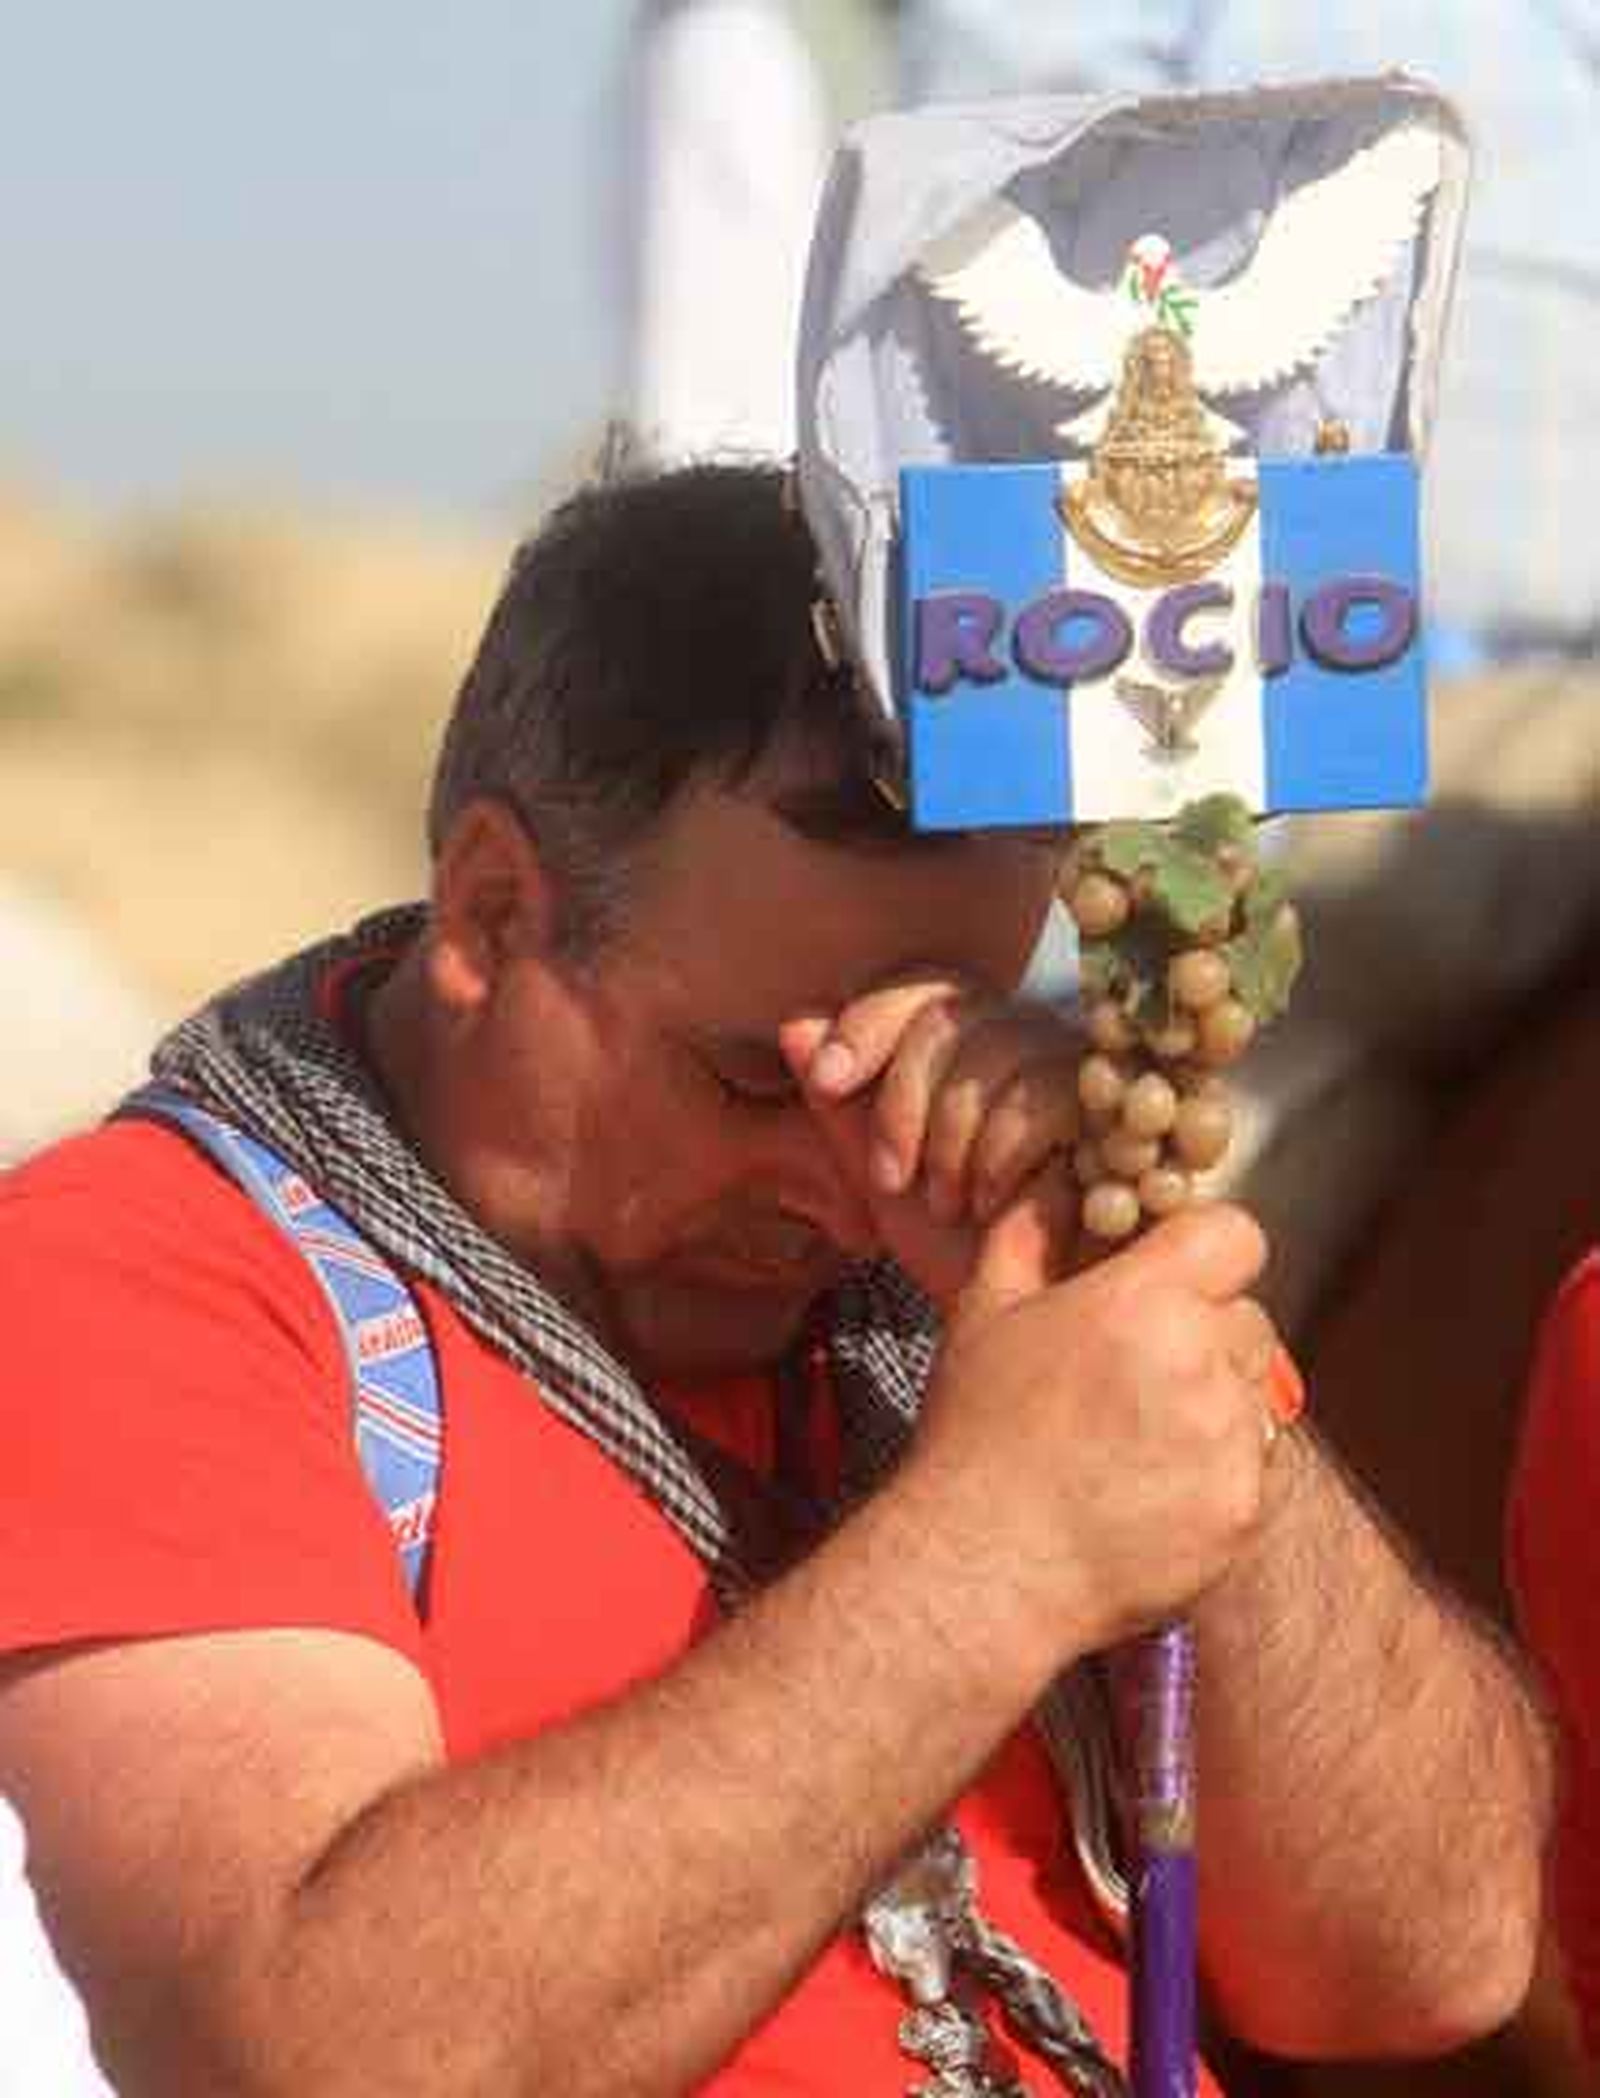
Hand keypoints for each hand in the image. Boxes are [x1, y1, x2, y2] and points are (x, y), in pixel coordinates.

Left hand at [779, 972, 1082, 1303]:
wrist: (1030, 1320)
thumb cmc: (962, 1251)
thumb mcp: (881, 1178)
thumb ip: (840, 1105)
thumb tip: (796, 1024)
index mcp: (975, 1045)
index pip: (922, 985)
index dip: (867, 1020)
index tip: (827, 1081)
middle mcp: (1033, 1041)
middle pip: (949, 1014)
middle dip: (901, 1102)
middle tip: (894, 1179)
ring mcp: (1084, 1069)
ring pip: (995, 1048)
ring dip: (948, 1141)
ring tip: (950, 1204)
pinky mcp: (1122, 1111)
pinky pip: (1042, 1096)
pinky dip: (997, 1158)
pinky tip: (996, 1207)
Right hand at [905, 1200, 1279, 1664]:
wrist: (984, 1566)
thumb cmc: (976, 1436)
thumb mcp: (984, 1313)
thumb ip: (1030, 1233)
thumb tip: (1056, 1180)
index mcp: (1142, 1301)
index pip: (1235, 1236)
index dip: (1206, 1252)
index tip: (1175, 1279)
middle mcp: (1200, 1363)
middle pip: (1247, 1319)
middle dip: (1205, 1335)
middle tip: (1136, 1375)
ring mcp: (1230, 1442)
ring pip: (1258, 1394)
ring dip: (1218, 1404)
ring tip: (1137, 1440)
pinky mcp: (1243, 1511)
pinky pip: (1256, 1468)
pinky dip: (1218, 1474)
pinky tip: (1149, 1490)